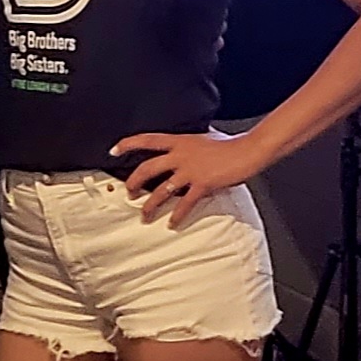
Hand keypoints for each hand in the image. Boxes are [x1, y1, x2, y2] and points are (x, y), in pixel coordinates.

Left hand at [113, 129, 261, 225]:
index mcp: (180, 141)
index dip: (129, 144)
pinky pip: (184, 203)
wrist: (247, 151)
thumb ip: (190, 144)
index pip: (148, 140)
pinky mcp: (202, 184)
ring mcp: (190, 171)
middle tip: (129, 192)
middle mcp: (181, 155)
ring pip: (162, 190)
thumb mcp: (205, 138)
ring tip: (144, 215)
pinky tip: (172, 223)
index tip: (114, 150)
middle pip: (148, 168)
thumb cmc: (230, 145)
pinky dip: (177, 215)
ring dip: (151, 205)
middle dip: (134, 182)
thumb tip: (184, 146)